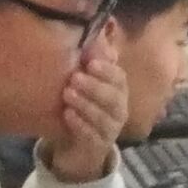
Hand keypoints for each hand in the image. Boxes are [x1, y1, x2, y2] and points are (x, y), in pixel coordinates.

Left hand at [43, 50, 129, 184]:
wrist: (79, 149)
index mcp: (118, 92)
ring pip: (103, 116)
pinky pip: (92, 135)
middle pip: (114, 97)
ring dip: (86, 104)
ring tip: (67, 94)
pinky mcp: (98, 147)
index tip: (90, 63)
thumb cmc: (82, 111)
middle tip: (74, 78)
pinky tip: (67, 116)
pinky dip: (80, 125)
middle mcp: (119, 110)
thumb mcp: (86, 89)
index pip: (119, 79)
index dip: (107, 70)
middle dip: (95, 86)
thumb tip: (90, 38)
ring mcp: (111, 130)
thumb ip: (89, 68)